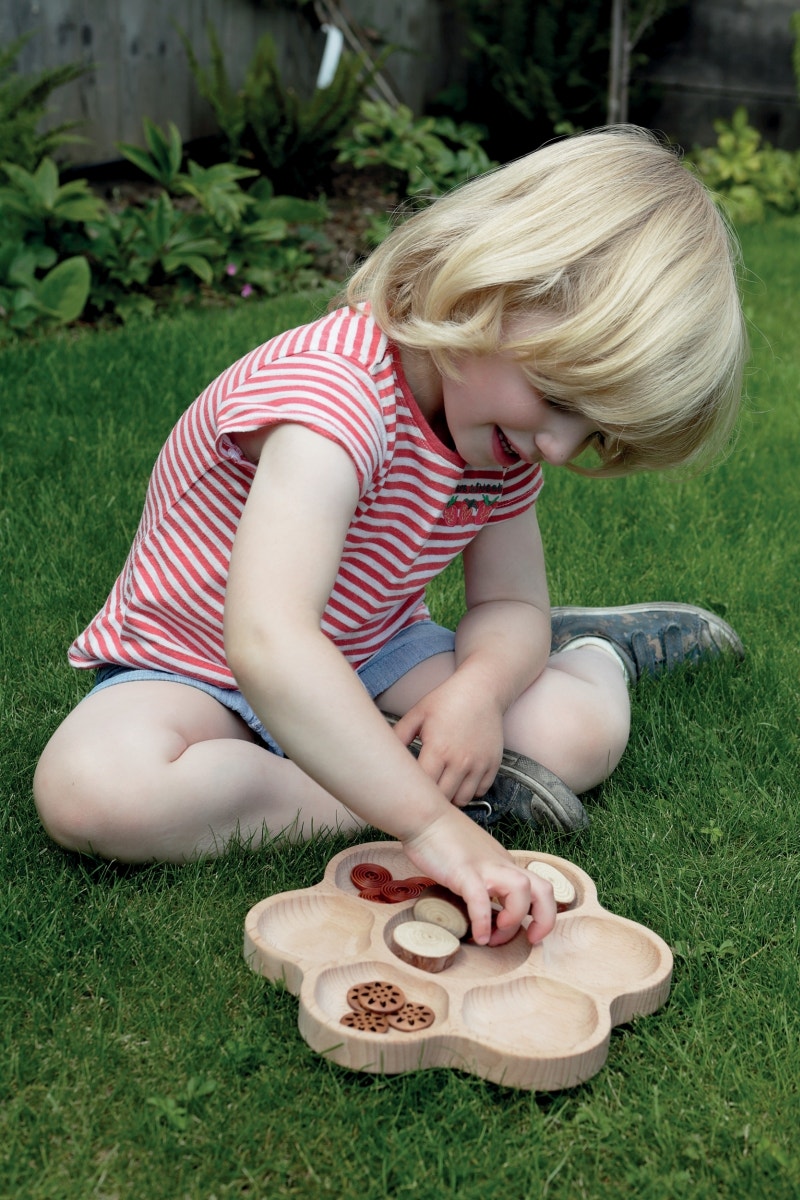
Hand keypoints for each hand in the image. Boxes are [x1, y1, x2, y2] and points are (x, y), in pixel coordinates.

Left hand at [390, 681, 504, 807]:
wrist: (481, 690)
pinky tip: (459, 779)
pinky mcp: (493, 764)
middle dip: (430, 799)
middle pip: (442, 799)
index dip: (414, 792)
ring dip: (450, 797)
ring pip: (462, 800)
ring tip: (441, 786)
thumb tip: (382, 753)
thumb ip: (398, 736)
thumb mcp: (417, 714)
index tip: (408, 790)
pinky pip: (480, 791)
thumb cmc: (446, 701)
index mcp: (437, 750)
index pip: (423, 788)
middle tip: (423, 792)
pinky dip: (469, 790)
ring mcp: (479, 764)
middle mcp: (460, 761)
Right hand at [401, 806, 556, 946]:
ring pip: (521, 890)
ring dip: (514, 919)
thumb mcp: (474, 859)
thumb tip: (483, 904)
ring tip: (494, 936)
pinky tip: (478, 937)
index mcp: (505, 864)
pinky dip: (482, 921)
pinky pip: (480, 899)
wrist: (424, 815)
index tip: (528, 932)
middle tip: (527, 939)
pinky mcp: (463, 872)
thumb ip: (483, 877)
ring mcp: (484, 867)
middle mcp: (501, 865)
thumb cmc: (443, 837)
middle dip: (544, 920)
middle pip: (544, 890)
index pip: (540, 887)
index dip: (543, 914)